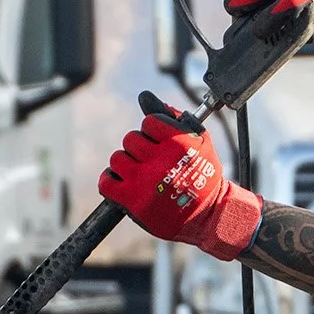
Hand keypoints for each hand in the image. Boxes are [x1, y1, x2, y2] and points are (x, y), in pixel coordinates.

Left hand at [99, 108, 262, 254]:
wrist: (208, 216)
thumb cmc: (204, 177)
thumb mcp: (200, 142)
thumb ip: (173, 117)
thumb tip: (145, 97)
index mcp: (177, 144)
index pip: (148, 122)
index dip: (153, 132)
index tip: (160, 145)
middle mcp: (159, 161)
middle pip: (130, 139)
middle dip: (139, 149)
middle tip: (151, 162)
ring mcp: (143, 181)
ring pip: (117, 159)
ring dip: (126, 164)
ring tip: (140, 174)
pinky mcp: (132, 201)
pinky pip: (106, 182)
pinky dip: (111, 181)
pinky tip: (124, 183)